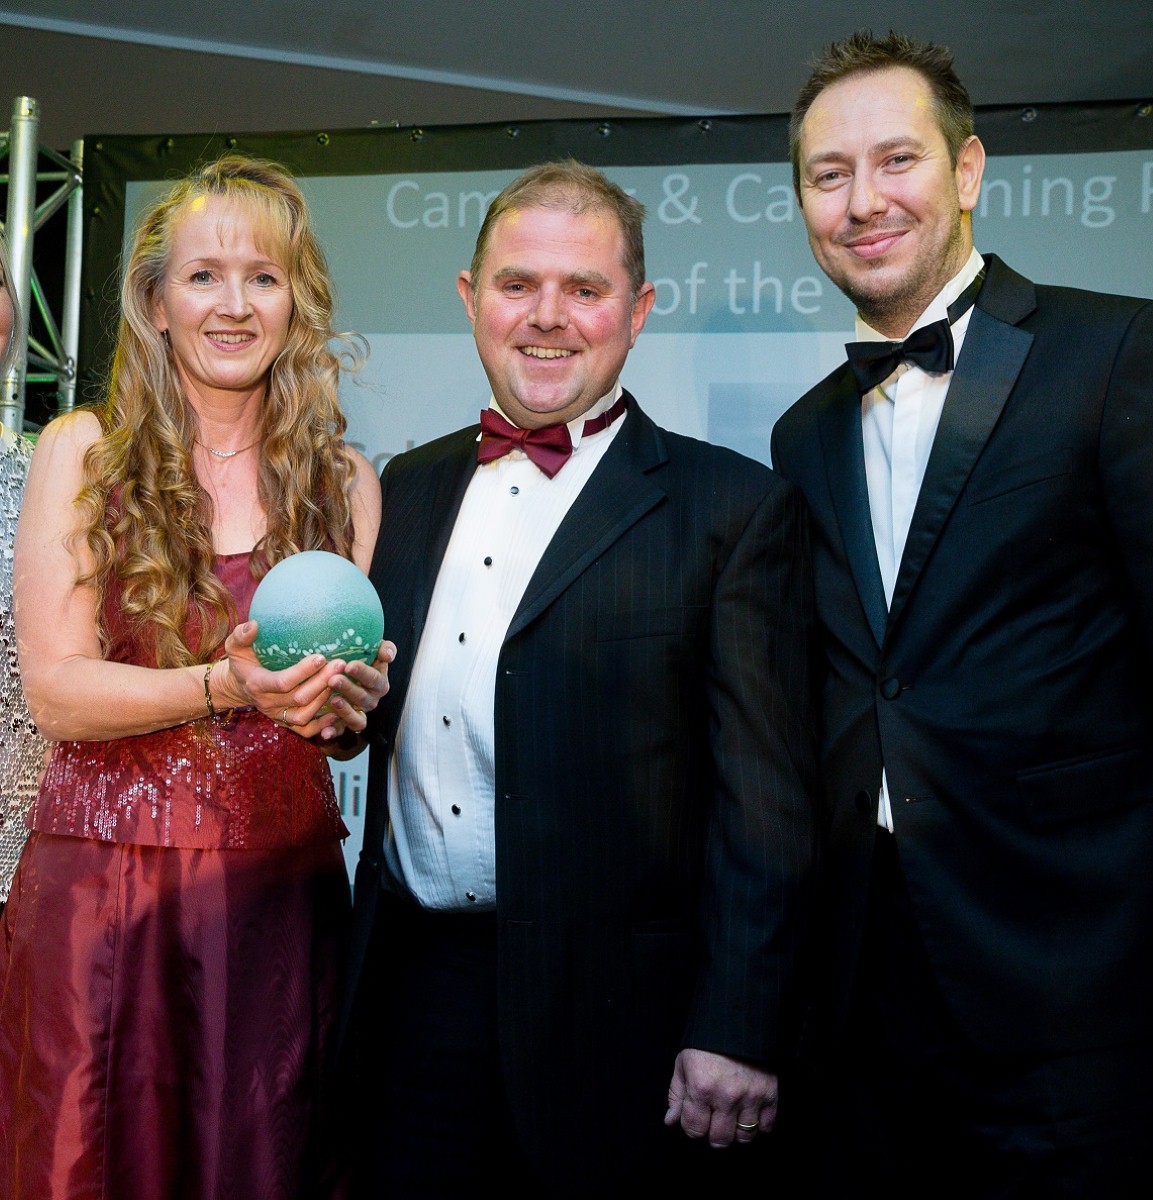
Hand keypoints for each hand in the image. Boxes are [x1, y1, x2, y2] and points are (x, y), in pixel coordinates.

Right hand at [220, 621, 394, 739]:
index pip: (282, 682)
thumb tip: (254, 625)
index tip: (321, 657)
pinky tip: (339, 711)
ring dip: (325, 699)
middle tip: (340, 664)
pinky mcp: (286, 723)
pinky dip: (323, 725)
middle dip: (322, 682)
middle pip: (299, 698)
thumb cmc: (243, 661)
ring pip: (305, 715)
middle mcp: (267, 704)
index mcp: (257, 684)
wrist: (240, 686)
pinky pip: (305, 730)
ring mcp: (278, 716)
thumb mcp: (236, 647)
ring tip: (343, 680)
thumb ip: (241, 636)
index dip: (303, 672)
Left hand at [315, 638, 395, 745]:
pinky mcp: (345, 725)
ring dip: (345, 711)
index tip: (349, 665)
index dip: (363, 672)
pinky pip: (342, 732)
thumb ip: (384, 649)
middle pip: (363, 698)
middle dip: (349, 689)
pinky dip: (334, 733)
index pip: (375, 678)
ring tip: (332, 701)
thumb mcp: (373, 651)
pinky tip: (325, 732)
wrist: (344, 676)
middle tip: (334, 680)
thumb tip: (386, 654)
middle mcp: (371, 700)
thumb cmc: (359, 661)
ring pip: (357, 718)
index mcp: (379, 682)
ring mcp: (359, 714)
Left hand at [663, 1048, 777, 1147]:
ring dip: (736, 1132)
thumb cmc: (706, 1043)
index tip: (695, 1118)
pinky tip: (749, 1114)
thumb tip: (671, 1121)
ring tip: (731, 1119)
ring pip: (744, 1137)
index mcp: (701, 1088)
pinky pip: (766, 1126)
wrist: (737, 1020)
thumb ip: (677, 1095)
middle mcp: (726, 1096)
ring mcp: (751, 1096)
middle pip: (719, 1140)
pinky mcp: (770, 1093)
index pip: (694, 1129)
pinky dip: (759, 1126)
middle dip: (713, 1135)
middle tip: (713, 1121)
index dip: (692, 1127)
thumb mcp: (683, 1064)